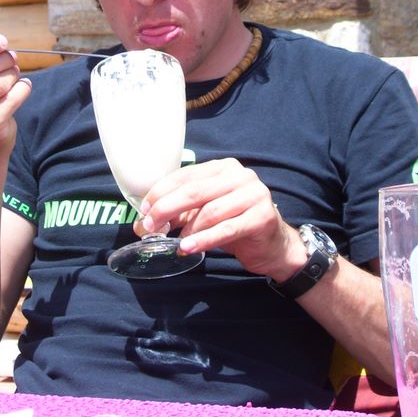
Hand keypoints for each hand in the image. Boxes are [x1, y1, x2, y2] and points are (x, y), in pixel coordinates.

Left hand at [139, 158, 305, 279]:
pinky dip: (204, 240)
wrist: (274, 245)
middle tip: (149, 227)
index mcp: (223, 168)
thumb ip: (181, 212)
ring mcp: (253, 194)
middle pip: (194, 191)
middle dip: (166, 209)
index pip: (185, 176)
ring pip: (210, 211)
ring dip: (187, 229)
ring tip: (174, 242)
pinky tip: (188, 249)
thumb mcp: (205, 213)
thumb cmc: (235, 224)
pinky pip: (226, 229)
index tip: (143, 211)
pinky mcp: (262, 216)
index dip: (161, 192)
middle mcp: (240, 175)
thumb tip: (144, 222)